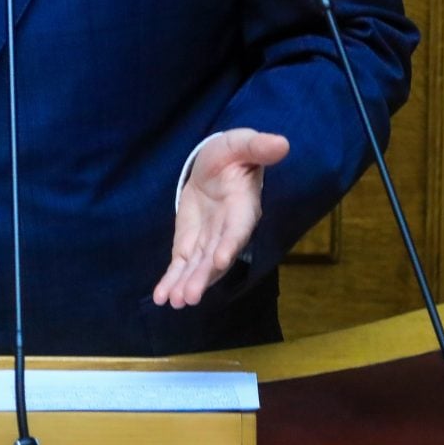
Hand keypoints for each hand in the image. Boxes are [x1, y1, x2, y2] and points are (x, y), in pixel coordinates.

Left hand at [152, 128, 290, 307]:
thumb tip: (282, 144)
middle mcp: (228, 231)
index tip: (219, 260)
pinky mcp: (190, 244)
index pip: (238, 229)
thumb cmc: (233, 154)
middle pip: (216, 257)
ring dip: (187, 284)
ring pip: (198, 267)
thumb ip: (257, 147)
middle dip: (203, 276)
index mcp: (243, 207)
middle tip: (189, 296)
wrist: (216, 164)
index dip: (230, 244)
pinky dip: (171, 281)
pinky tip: (160, 298)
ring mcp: (208, 241)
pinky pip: (181, 266)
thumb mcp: (241, 143)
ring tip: (175, 301)